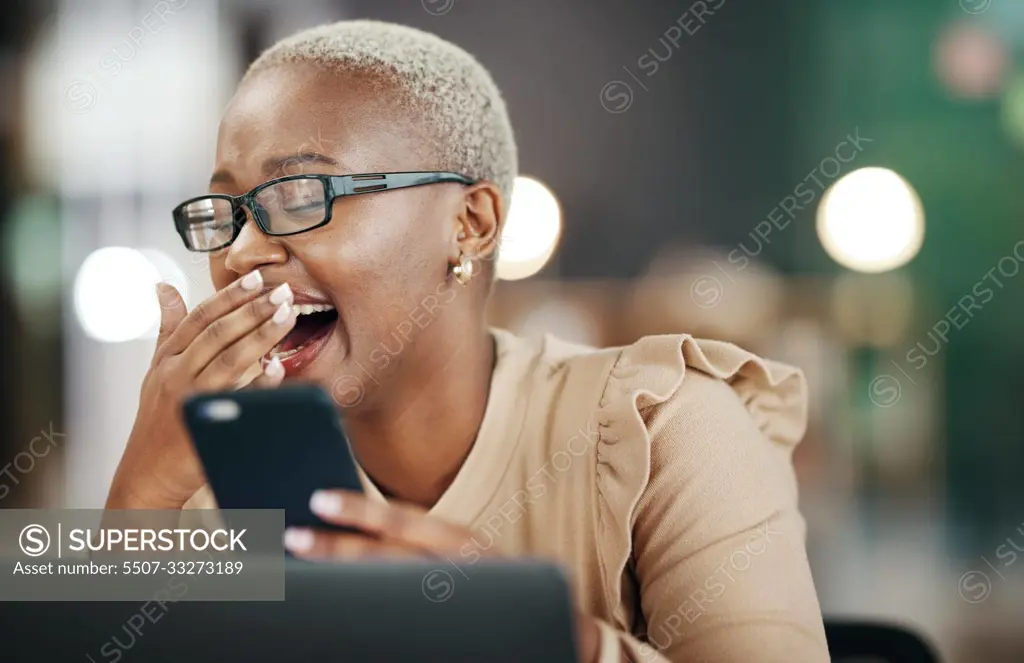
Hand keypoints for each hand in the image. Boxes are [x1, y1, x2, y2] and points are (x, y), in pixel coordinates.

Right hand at [105, 271, 297, 509]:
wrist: (147, 473)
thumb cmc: (157, 417)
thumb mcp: (157, 369)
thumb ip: (168, 329)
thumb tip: (163, 286)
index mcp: (168, 357)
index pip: (201, 317)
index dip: (229, 296)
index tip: (257, 278)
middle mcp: (175, 374)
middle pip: (218, 333)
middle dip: (252, 309)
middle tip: (285, 291)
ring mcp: (189, 400)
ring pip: (228, 360)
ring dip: (260, 336)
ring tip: (288, 316)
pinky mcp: (205, 426)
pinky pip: (236, 401)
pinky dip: (258, 384)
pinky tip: (280, 369)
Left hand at [284, 490, 602, 662]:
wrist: (559, 635)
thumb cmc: (501, 590)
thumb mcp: (468, 560)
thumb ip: (421, 548)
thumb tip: (352, 531)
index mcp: (465, 547)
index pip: (409, 521)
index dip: (363, 511)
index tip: (318, 500)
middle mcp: (464, 573)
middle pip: (393, 559)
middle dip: (340, 550)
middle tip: (292, 538)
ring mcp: (459, 606)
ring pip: (393, 596)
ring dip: (346, 589)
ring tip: (305, 583)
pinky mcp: (456, 634)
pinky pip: (402, 631)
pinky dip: (370, 626)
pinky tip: (342, 626)